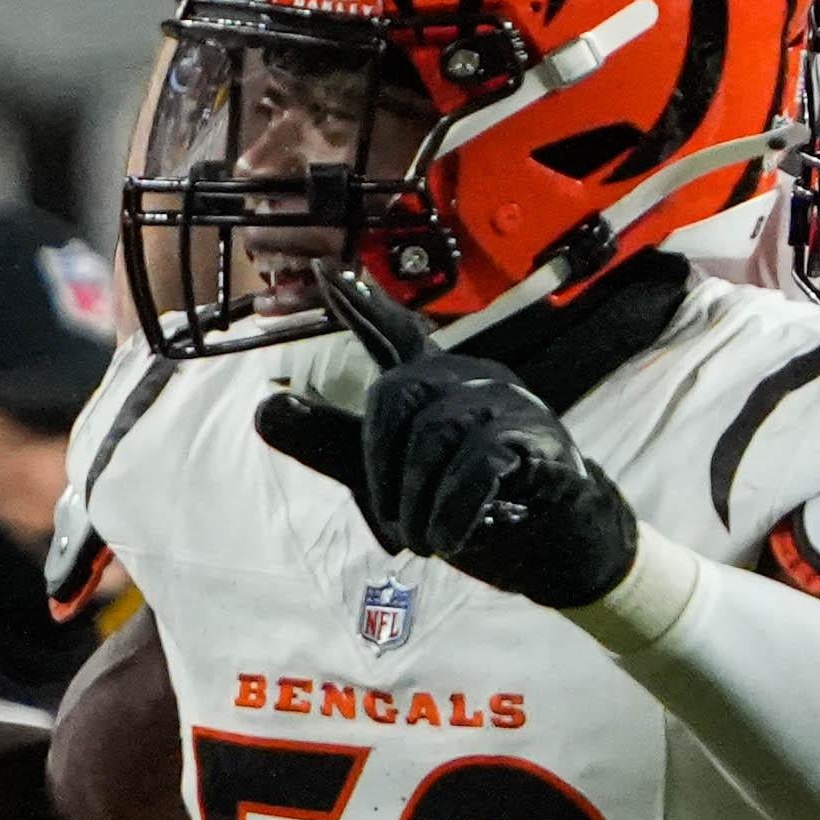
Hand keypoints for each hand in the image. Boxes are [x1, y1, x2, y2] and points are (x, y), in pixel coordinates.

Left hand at [251, 291, 644, 609]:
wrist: (555, 547)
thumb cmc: (477, 506)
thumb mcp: (390, 482)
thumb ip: (334, 446)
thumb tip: (264, 409)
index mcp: (434, 384)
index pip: (393, 333)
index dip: (360, 304)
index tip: (324, 272)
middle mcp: (469, 379)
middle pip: (396, 396)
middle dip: (380, 470)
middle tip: (395, 529)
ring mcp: (506, 402)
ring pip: (434, 434)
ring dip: (419, 503)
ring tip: (426, 540)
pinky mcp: (534, 435)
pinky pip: (477, 463)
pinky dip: (454, 509)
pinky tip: (451, 536)